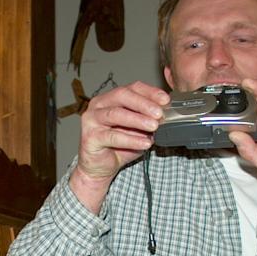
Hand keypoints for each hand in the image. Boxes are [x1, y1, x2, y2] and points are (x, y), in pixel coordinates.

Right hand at [70, 81, 169, 212]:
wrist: (100, 167)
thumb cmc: (118, 146)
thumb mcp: (138, 130)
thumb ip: (148, 119)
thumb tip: (166, 114)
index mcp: (110, 98)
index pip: (132, 88)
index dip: (150, 92)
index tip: (166, 100)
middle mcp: (98, 105)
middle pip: (122, 96)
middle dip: (143, 103)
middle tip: (159, 113)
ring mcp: (91, 120)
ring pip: (116, 114)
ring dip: (138, 120)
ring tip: (154, 126)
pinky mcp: (90, 137)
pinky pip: (112, 137)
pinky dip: (131, 140)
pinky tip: (145, 143)